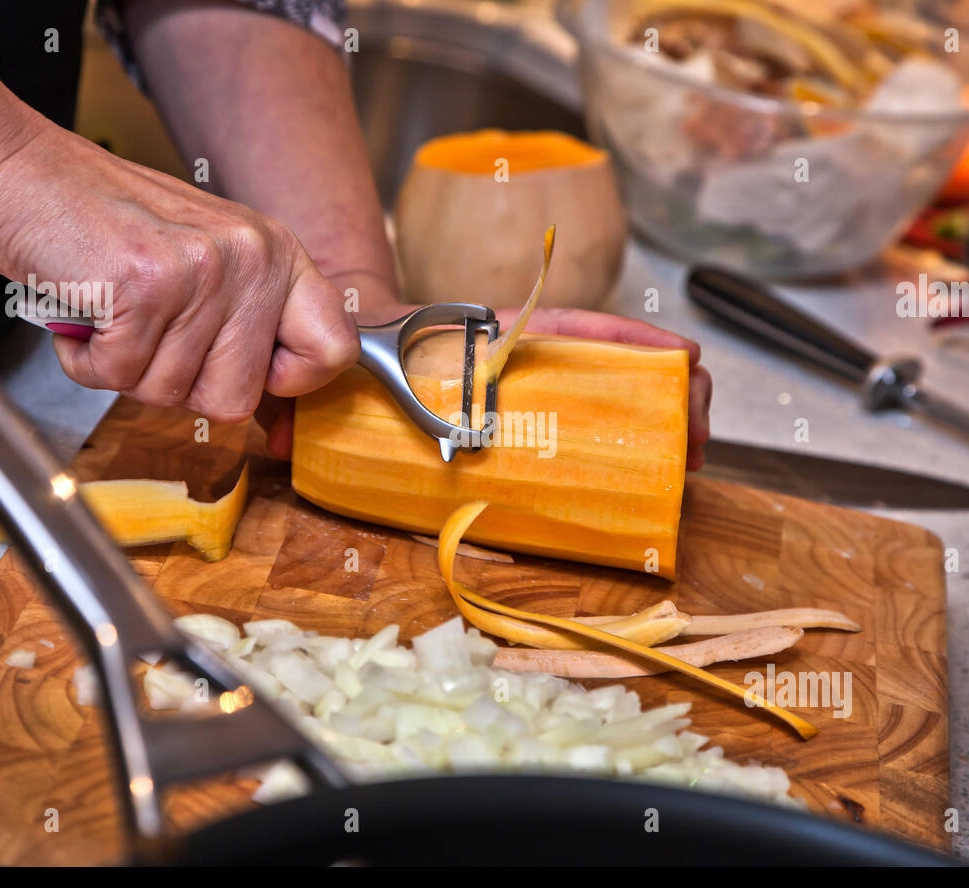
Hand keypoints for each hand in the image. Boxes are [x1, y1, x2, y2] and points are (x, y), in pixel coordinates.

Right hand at [0, 120, 358, 420]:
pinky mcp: (144, 285)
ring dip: (126, 369)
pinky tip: (87, 314)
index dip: (287, 383)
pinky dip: (87, 362)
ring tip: (114, 311)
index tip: (248, 373)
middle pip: (235, 396)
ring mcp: (201, 270)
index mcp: (277, 252)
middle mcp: (251, 257)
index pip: (334, 349)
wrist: (16, 168)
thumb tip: (280, 424)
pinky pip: (119, 376)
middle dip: (179, 384)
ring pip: (171, 394)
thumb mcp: (205, 263)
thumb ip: (248, 329)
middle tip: (148, 333)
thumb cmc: (104, 223)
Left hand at [256, 305, 711, 469]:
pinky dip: (626, 447)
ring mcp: (534, 390)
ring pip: (613, 397)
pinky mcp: (531, 418)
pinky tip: (655, 476)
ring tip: (691, 459)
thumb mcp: (346, 360)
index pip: (570, 330)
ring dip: (663, 422)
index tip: (683, 361)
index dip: (629, 344)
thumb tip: (272, 433)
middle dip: (671, 395)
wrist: (353, 344)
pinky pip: (587, 430)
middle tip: (695, 439)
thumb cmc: (361, 346)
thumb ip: (312, 392)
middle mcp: (525, 362)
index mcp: (493, 339)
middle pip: (616, 364)